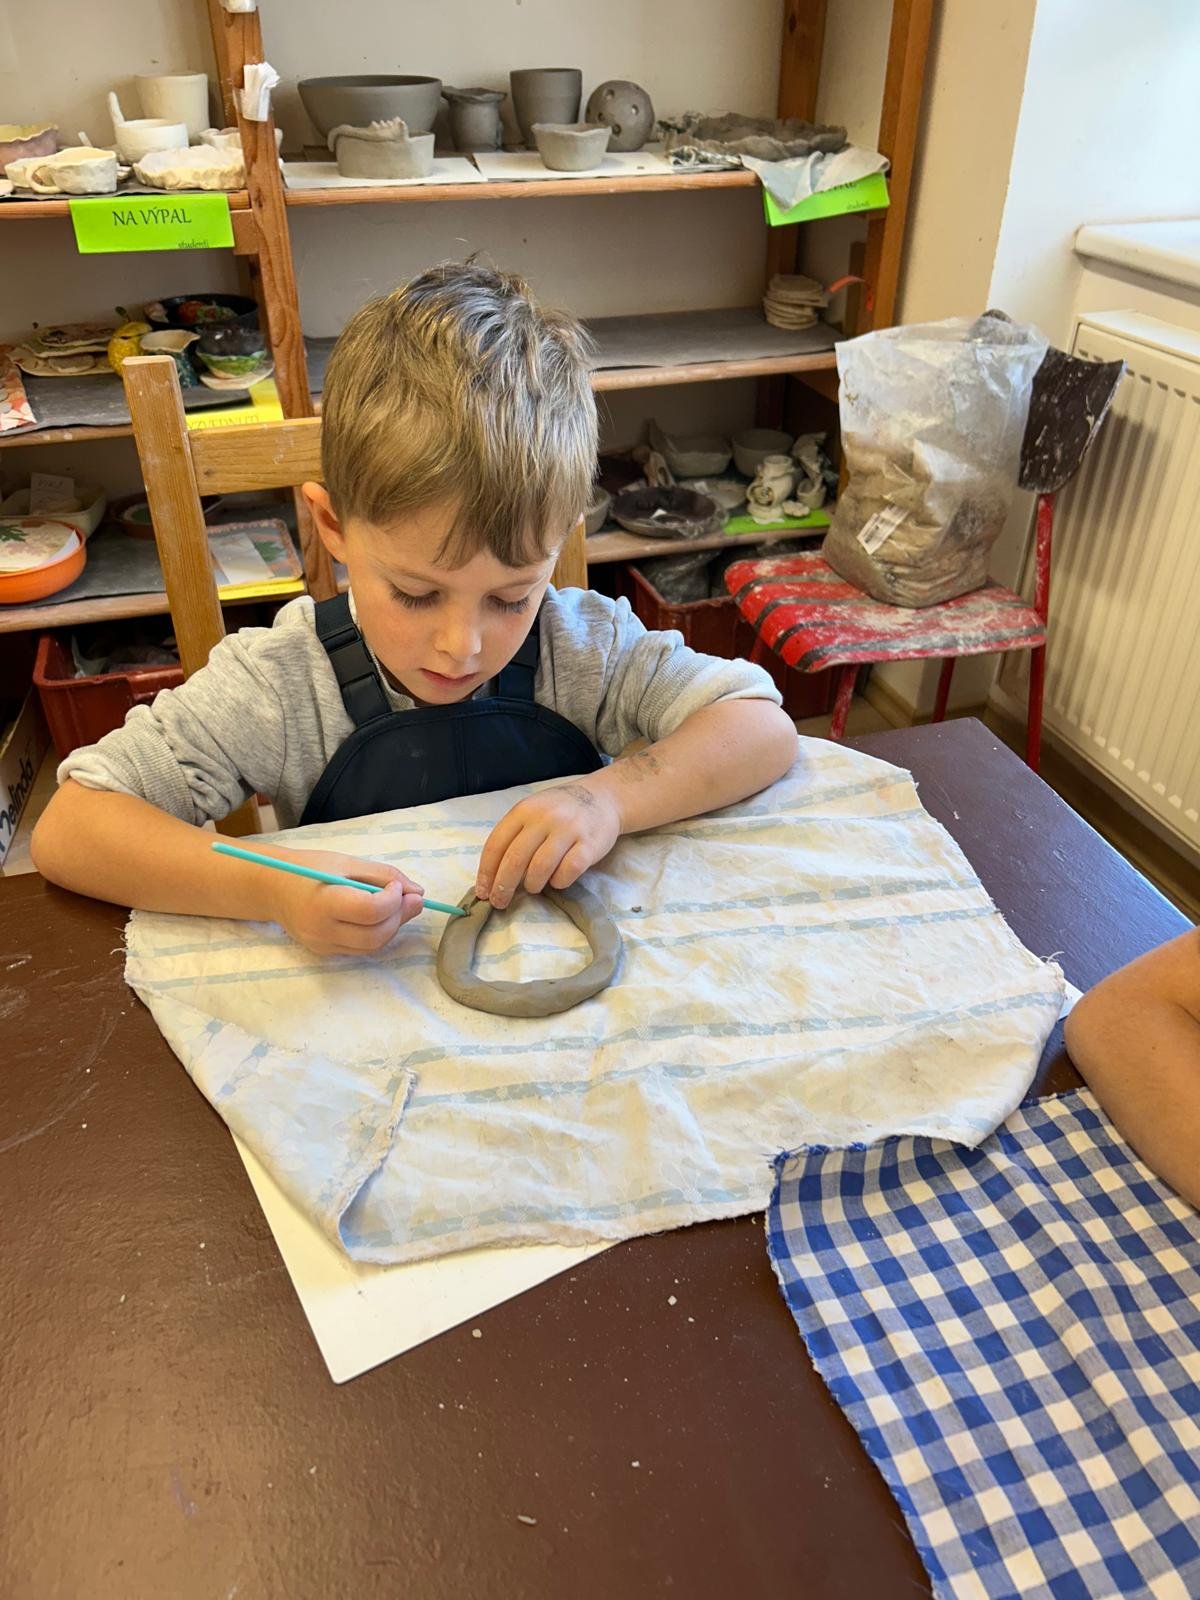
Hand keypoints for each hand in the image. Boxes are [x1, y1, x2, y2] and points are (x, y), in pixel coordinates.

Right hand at [267, 847, 424, 955]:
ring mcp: (323, 946)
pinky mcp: (326, 953)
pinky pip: (362, 949)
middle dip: (400, 917)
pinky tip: (378, 916)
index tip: (397, 886)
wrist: (273, 888)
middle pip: (375, 936)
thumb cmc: (309, 869)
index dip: (393, 900)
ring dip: (392, 927)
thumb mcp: (346, 863)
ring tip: (396, 906)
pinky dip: (377, 933)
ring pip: (373, 947)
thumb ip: (384, 875)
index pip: (370, 912)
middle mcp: (322, 931)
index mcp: (324, 903)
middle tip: (411, 898)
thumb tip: (418, 892)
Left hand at [476, 782, 620, 907]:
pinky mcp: (590, 845)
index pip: (496, 844)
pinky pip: (568, 872)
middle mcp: (545, 818)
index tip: (482, 892)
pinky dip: (558, 882)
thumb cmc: (560, 810)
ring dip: (532, 885)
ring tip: (533, 887)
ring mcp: (569, 830)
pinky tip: (557, 880)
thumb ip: (515, 835)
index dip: (486, 872)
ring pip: (540, 868)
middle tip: (499, 902)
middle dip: (503, 886)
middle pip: (515, 859)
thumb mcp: (533, 812)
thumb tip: (493, 876)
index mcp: (525, 810)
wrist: (603, 798)